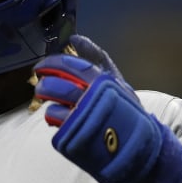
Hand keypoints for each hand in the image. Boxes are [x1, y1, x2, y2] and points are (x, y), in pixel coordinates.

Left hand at [33, 35, 181, 182]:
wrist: (140, 144)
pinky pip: (56, 123)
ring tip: (47, 100)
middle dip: (44, 85)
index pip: (71, 66)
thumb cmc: (125, 108)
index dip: (52, 64)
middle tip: (41, 84)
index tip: (41, 66)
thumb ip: (96, 57)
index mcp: (103, 81)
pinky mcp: (77, 137)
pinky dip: (53, 118)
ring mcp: (85, 120)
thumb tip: (75, 38)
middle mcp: (94, 99)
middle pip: (58, 87)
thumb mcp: (115, 79)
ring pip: (53, 106)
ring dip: (46, 101)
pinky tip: (57, 117)